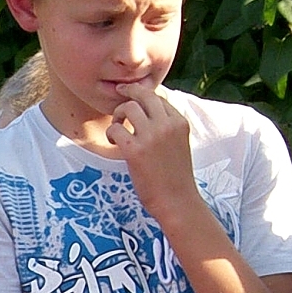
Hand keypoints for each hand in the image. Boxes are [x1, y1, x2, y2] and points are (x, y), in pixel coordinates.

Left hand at [105, 84, 199, 225]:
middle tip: (119, 93)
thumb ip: (168, 127)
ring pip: (128, 107)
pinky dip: (111, 132)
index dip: (144, 97)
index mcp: (180, 122)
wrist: (177, 201)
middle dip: (129, 91)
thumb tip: (150, 113)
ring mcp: (151, 136)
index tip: (135, 99)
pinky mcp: (135, 150)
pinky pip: (116, 128)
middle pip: (144, 94)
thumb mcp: (180, 144)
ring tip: (118, 127)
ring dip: (118, 114)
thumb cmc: (176, 177)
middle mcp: (167, 125)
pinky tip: (114, 142)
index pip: (159, 97)